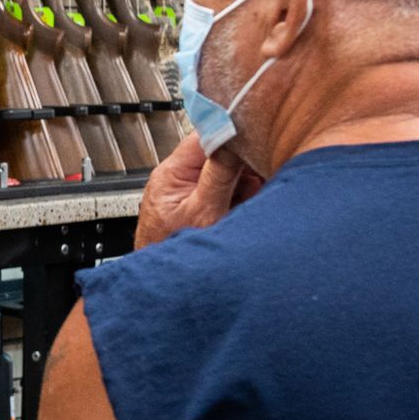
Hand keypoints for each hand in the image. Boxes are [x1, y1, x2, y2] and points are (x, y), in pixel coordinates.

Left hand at [132, 132, 263, 249]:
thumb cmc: (175, 253)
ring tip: (243, 202)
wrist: (163, 285)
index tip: (255, 142)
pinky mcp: (196, 201)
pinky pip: (222, 188)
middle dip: (241, 165)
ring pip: (223, 170)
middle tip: (252, 184)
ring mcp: (186, 189)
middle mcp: (176, 177)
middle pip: (217, 151)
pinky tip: (240, 209)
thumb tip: (231, 137)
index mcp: (172, 172)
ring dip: (242, 182)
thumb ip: (219, 175)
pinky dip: (237, 196)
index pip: (204, 134)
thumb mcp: (204, 212)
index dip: (232, 135)